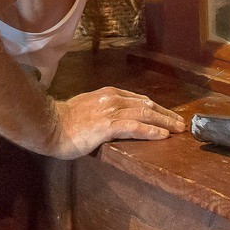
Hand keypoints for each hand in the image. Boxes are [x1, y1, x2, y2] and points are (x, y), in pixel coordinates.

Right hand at [47, 87, 186, 158]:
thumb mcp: (89, 108)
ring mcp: (111, 111)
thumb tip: (117, 117)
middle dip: (166, 114)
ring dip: (165, 122)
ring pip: (145, 114)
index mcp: (110, 94)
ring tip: (178, 129)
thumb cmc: (65, 120)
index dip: (157, 108)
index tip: (169, 115)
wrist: (49, 125)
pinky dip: (151, 130)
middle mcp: (113, 99)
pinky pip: (135, 126)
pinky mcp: (107, 125)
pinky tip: (163, 135)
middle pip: (147, 105)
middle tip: (181, 124)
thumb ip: (104, 108)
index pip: (140, 99)